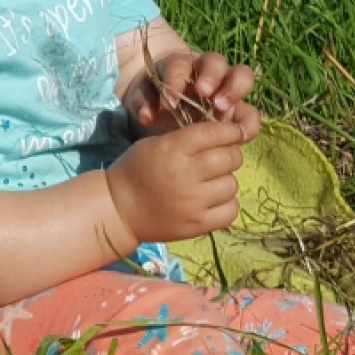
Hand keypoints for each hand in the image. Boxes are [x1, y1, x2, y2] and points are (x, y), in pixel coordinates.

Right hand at [105, 120, 245, 245]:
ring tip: (211, 182)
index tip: (235, 132)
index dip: (230, 130)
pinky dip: (226, 203)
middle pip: (230, 158)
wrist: (119, 209)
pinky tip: (213, 200)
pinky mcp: (198, 224)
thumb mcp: (154, 144)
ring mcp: (193, 202)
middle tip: (219, 159)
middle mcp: (185, 174)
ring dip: (225, 180)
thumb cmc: (135, 171)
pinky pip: (231, 209)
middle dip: (229, 154)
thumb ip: (186, 139)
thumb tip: (222, 135)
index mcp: (171, 149)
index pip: (214, 133)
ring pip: (232, 184)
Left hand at [127, 49, 259, 139]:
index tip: (168, 104)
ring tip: (223, 109)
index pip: (179, 65)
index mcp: (180, 64)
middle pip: (216, 61)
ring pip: (242, 76)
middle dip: (212, 76)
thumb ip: (142, 104)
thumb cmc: (155, 96)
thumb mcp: (142, 98)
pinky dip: (247, 122)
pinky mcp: (237, 109)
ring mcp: (226, 87)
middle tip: (205, 95)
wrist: (170, 102)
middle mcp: (207, 71)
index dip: (175, 82)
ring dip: (235, 90)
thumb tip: (146, 115)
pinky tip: (239, 135)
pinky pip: (250, 112)